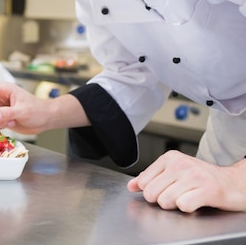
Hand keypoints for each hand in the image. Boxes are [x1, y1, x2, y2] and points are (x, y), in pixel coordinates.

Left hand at [127, 150, 245, 212]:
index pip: (144, 182)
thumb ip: (151, 178)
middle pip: (152, 193)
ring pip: (165, 201)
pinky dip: (188, 208)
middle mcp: (181, 164)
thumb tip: (131, 186)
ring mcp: (194, 175)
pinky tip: (196, 201)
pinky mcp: (207, 189)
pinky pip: (183, 206)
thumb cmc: (203, 179)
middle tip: (179, 195)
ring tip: (188, 197)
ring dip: (176, 205)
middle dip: (162, 200)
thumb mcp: (174, 172)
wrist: (234, 183)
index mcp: (170, 157)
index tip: (167, 189)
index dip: (152, 191)